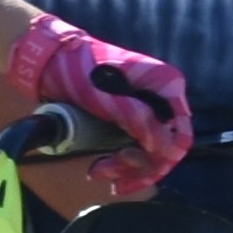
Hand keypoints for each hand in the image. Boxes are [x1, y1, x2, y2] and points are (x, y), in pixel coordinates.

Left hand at [3, 12, 192, 189]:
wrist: (53, 60)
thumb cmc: (81, 70)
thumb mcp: (108, 98)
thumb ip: (138, 121)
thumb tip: (166, 150)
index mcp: (167, 85)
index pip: (179, 134)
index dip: (162, 158)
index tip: (133, 166)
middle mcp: (163, 99)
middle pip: (163, 148)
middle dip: (136, 166)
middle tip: (105, 172)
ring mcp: (147, 110)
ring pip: (148, 152)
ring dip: (125, 168)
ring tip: (97, 170)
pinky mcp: (131, 119)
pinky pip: (134, 148)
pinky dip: (119, 162)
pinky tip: (100, 167)